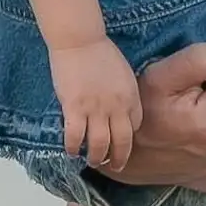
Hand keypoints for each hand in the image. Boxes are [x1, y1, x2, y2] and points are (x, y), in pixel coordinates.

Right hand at [49, 37, 142, 171]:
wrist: (80, 40)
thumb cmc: (100, 51)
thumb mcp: (123, 73)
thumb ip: (123, 92)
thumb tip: (118, 107)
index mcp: (131, 97)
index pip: (135, 126)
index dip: (128, 137)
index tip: (122, 143)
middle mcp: (117, 107)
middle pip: (122, 142)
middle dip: (119, 158)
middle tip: (115, 166)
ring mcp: (96, 109)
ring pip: (99, 144)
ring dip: (97, 157)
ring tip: (93, 162)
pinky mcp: (75, 108)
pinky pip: (75, 136)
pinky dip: (73, 147)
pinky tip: (71, 152)